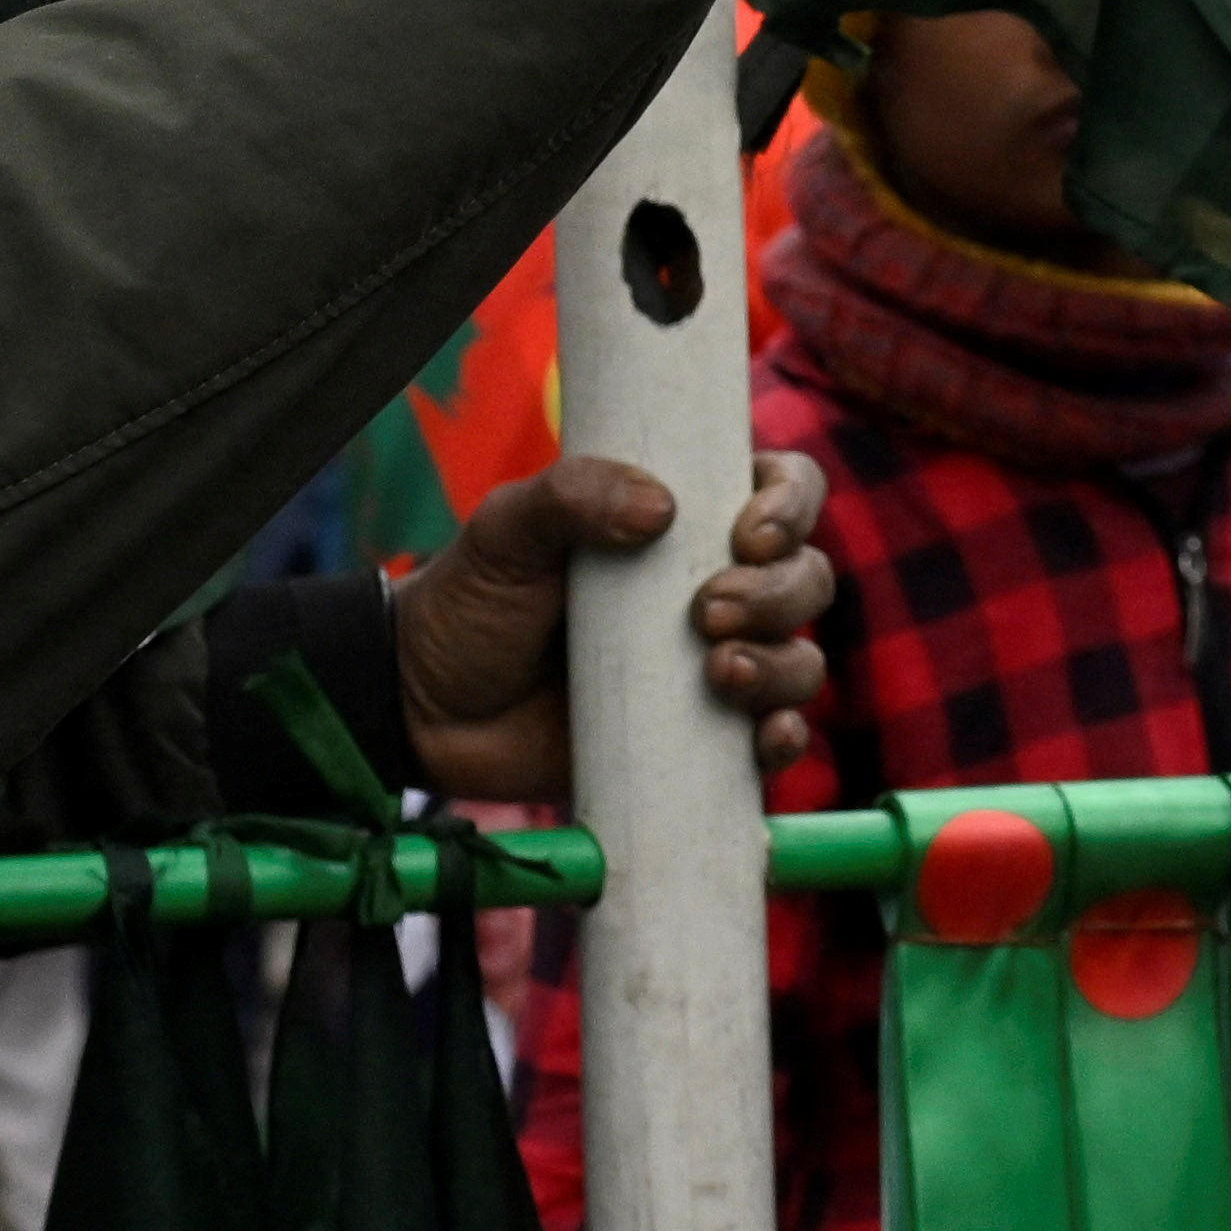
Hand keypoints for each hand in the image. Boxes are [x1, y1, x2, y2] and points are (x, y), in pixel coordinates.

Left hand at [388, 443, 833, 793]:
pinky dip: (785, 738)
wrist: (425, 709)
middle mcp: (714, 588)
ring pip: (800, 659)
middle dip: (778, 594)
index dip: (790, 504)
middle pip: (806, 578)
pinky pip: (775, 740)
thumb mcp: (507, 529)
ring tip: (717, 672)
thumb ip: (571, 494)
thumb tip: (659, 509)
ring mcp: (712, 666)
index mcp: (685, 522)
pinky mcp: (700, 741)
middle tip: (705, 614)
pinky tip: (760, 738)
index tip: (747, 533)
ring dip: (782, 666)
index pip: (782, 489)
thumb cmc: (472, 602)